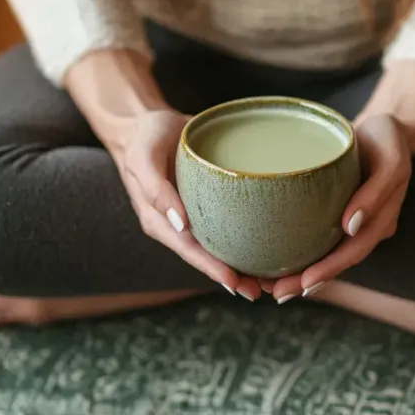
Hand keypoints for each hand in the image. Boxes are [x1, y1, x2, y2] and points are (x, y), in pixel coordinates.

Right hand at [108, 109, 263, 300]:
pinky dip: (246, 239)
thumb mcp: (143, 158)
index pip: (189, 251)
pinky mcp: (208, 205)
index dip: (212, 268)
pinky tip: (268, 247)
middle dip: (233, 277)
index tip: (234, 283)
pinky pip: (227, 226)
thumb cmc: (145, 138)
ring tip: (271, 280)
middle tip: (260, 291)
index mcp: (160, 221)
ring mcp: (194, 217)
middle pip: (207, 257)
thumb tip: (179, 223)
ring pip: (220, 247)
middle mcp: (179, 225)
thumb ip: (155, 189)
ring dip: (243, 265)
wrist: (146, 124)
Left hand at [270, 114, 411, 300]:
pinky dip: (300, 252)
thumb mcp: (391, 159)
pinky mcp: (336, 212)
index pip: (354, 251)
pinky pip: (319, 237)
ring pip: (326, 254)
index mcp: (382, 221)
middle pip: (336, 261)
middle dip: (307, 281)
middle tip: (276, 294)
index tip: (304, 283)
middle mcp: (366, 228)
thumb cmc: (387, 139)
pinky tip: (274, 260)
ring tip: (269, 287)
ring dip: (300, 274)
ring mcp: (352, 223)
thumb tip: (350, 226)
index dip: (330, 269)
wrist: (384, 127)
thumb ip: (376, 192)